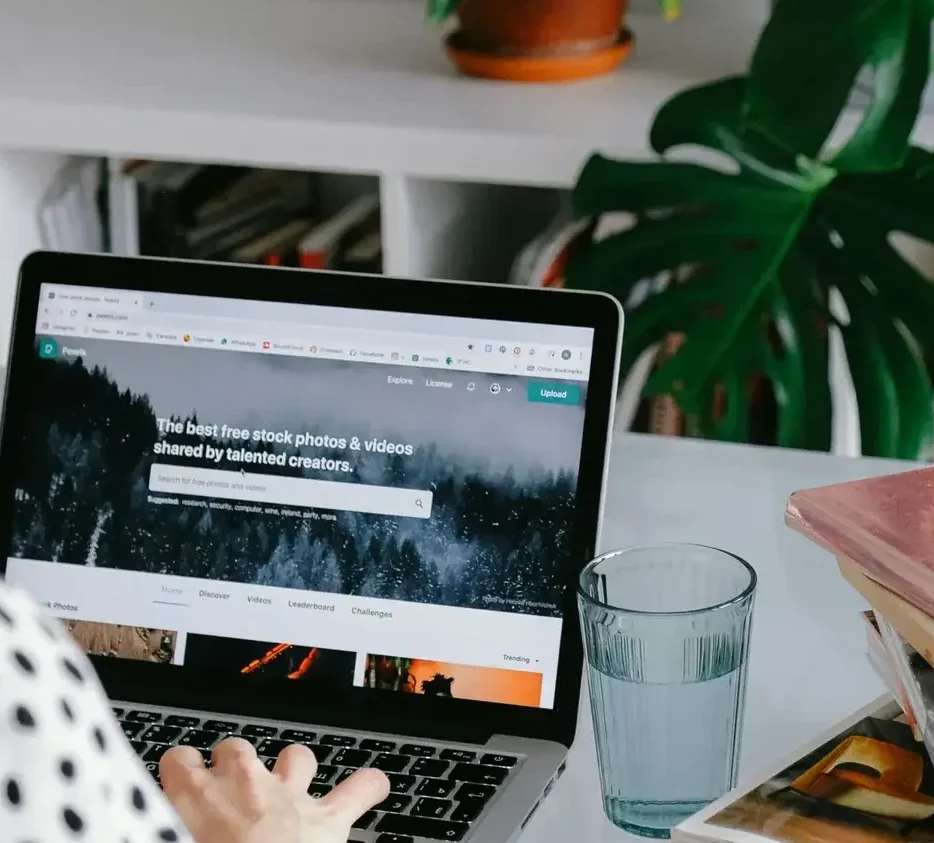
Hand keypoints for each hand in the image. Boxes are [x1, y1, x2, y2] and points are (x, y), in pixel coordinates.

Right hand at [160, 737, 388, 842]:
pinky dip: (368, 788)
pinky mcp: (328, 818)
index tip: (181, 781)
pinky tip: (374, 786)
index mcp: (193, 798)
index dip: (182, 771)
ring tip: (288, 784)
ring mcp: (289, 796)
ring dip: (292, 768)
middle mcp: (243, 785)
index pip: (179, 760)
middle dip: (234, 765)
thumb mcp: (166, 840)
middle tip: (230, 794)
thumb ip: (164, 831)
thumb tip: (147, 842)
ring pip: (295, 757)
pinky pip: (359, 790)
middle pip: (236, 750)